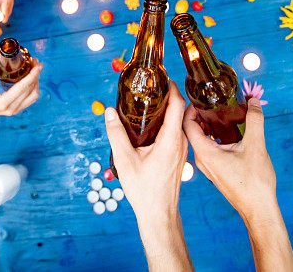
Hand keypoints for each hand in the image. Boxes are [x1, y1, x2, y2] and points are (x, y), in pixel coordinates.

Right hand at [0, 44, 42, 118]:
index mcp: (2, 102)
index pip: (23, 87)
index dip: (33, 74)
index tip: (38, 64)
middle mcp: (11, 108)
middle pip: (30, 90)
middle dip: (36, 74)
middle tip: (35, 62)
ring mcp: (15, 111)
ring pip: (33, 95)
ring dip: (36, 81)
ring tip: (34, 68)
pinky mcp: (17, 110)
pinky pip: (31, 99)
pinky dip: (34, 88)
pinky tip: (32, 78)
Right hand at [104, 81, 186, 222]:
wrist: (159, 214)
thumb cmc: (144, 190)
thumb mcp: (124, 160)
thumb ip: (116, 133)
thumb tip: (109, 112)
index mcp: (170, 140)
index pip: (177, 105)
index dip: (171, 87)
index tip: (161, 77)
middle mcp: (180, 142)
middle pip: (180, 110)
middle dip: (168, 95)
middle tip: (152, 86)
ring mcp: (182, 150)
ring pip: (179, 122)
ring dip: (168, 109)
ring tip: (151, 101)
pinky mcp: (180, 156)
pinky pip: (177, 132)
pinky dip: (168, 122)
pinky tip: (153, 124)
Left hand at [182, 98, 276, 220]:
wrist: (258, 209)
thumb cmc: (254, 182)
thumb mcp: (256, 145)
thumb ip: (254, 120)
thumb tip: (254, 101)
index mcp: (204, 152)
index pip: (186, 124)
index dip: (190, 107)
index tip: (200, 95)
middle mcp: (202, 159)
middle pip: (193, 130)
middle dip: (201, 113)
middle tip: (212, 99)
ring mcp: (209, 166)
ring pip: (202, 139)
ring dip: (210, 124)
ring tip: (221, 110)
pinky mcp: (217, 170)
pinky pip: (210, 147)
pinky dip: (216, 135)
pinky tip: (230, 129)